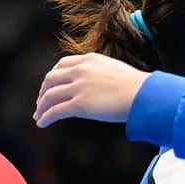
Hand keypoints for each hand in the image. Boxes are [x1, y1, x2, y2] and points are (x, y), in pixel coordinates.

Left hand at [33, 53, 148, 127]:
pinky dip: (46, 117)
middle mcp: (80, 70)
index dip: (53, 76)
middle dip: (43, 91)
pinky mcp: (79, 104)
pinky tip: (42, 123)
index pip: (62, 64)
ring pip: (49, 96)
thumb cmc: (139, 88)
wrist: (145, 95)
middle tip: (41, 102)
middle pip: (51, 79)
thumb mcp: (117, 72)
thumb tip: (102, 88)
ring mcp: (78, 87)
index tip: (51, 85)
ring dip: (41, 107)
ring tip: (39, 116)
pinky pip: (55, 111)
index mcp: (89, 59)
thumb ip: (102, 76)